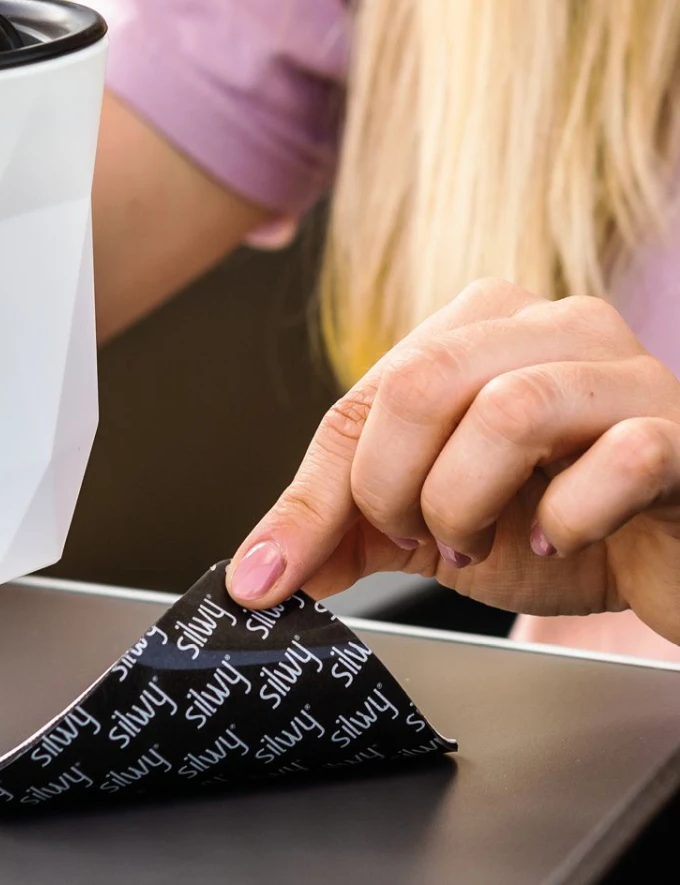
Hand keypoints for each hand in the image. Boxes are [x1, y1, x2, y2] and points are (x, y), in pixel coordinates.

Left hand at [226, 278, 679, 645]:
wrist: (676, 557)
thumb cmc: (562, 518)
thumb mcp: (433, 519)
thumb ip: (348, 529)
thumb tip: (259, 570)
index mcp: (477, 327)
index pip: (363, 398)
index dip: (313, 496)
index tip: (272, 574)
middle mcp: (552, 324)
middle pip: (419, 385)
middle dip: (394, 489)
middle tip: (426, 541)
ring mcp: (626, 372)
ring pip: (508, 409)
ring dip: (470, 502)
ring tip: (485, 543)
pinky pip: (616, 460)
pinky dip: (568, 519)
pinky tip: (560, 542)